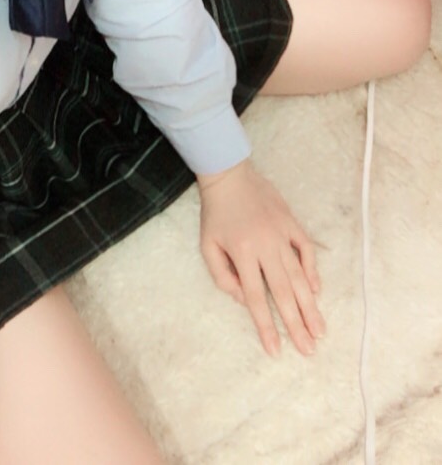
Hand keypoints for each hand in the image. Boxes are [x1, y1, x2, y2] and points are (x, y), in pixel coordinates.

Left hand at [197, 159, 324, 355]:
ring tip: (319, 330)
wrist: (228, 176)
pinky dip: (312, 270)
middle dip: (297, 324)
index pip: (257, 299)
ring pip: (300, 276)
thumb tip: (246, 300)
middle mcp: (265, 246)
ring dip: (310, 305)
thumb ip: (223, 277)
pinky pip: (306, 250)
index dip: (267, 326)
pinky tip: (316, 291)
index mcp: (242, 253)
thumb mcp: (208, 246)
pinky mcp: (291, 222)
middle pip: (285, 292)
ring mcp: (281, 234)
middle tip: (309, 349)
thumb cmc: (215, 214)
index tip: (276, 351)